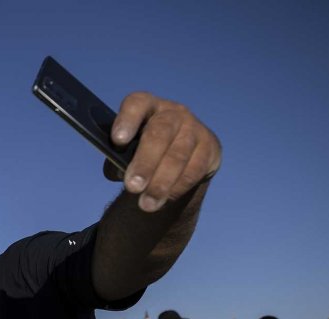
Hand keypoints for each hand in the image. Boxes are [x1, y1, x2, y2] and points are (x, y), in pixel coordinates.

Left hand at [104, 92, 220, 211]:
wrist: (174, 161)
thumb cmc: (141, 152)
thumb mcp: (126, 151)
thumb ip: (118, 157)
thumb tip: (118, 169)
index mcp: (146, 106)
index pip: (136, 104)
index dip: (127, 120)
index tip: (117, 141)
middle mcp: (173, 112)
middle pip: (160, 134)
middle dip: (145, 163)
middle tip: (132, 187)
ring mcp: (194, 128)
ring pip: (178, 156)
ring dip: (161, 183)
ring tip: (146, 204)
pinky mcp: (210, 147)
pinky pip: (194, 170)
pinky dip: (177, 187)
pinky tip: (165, 199)